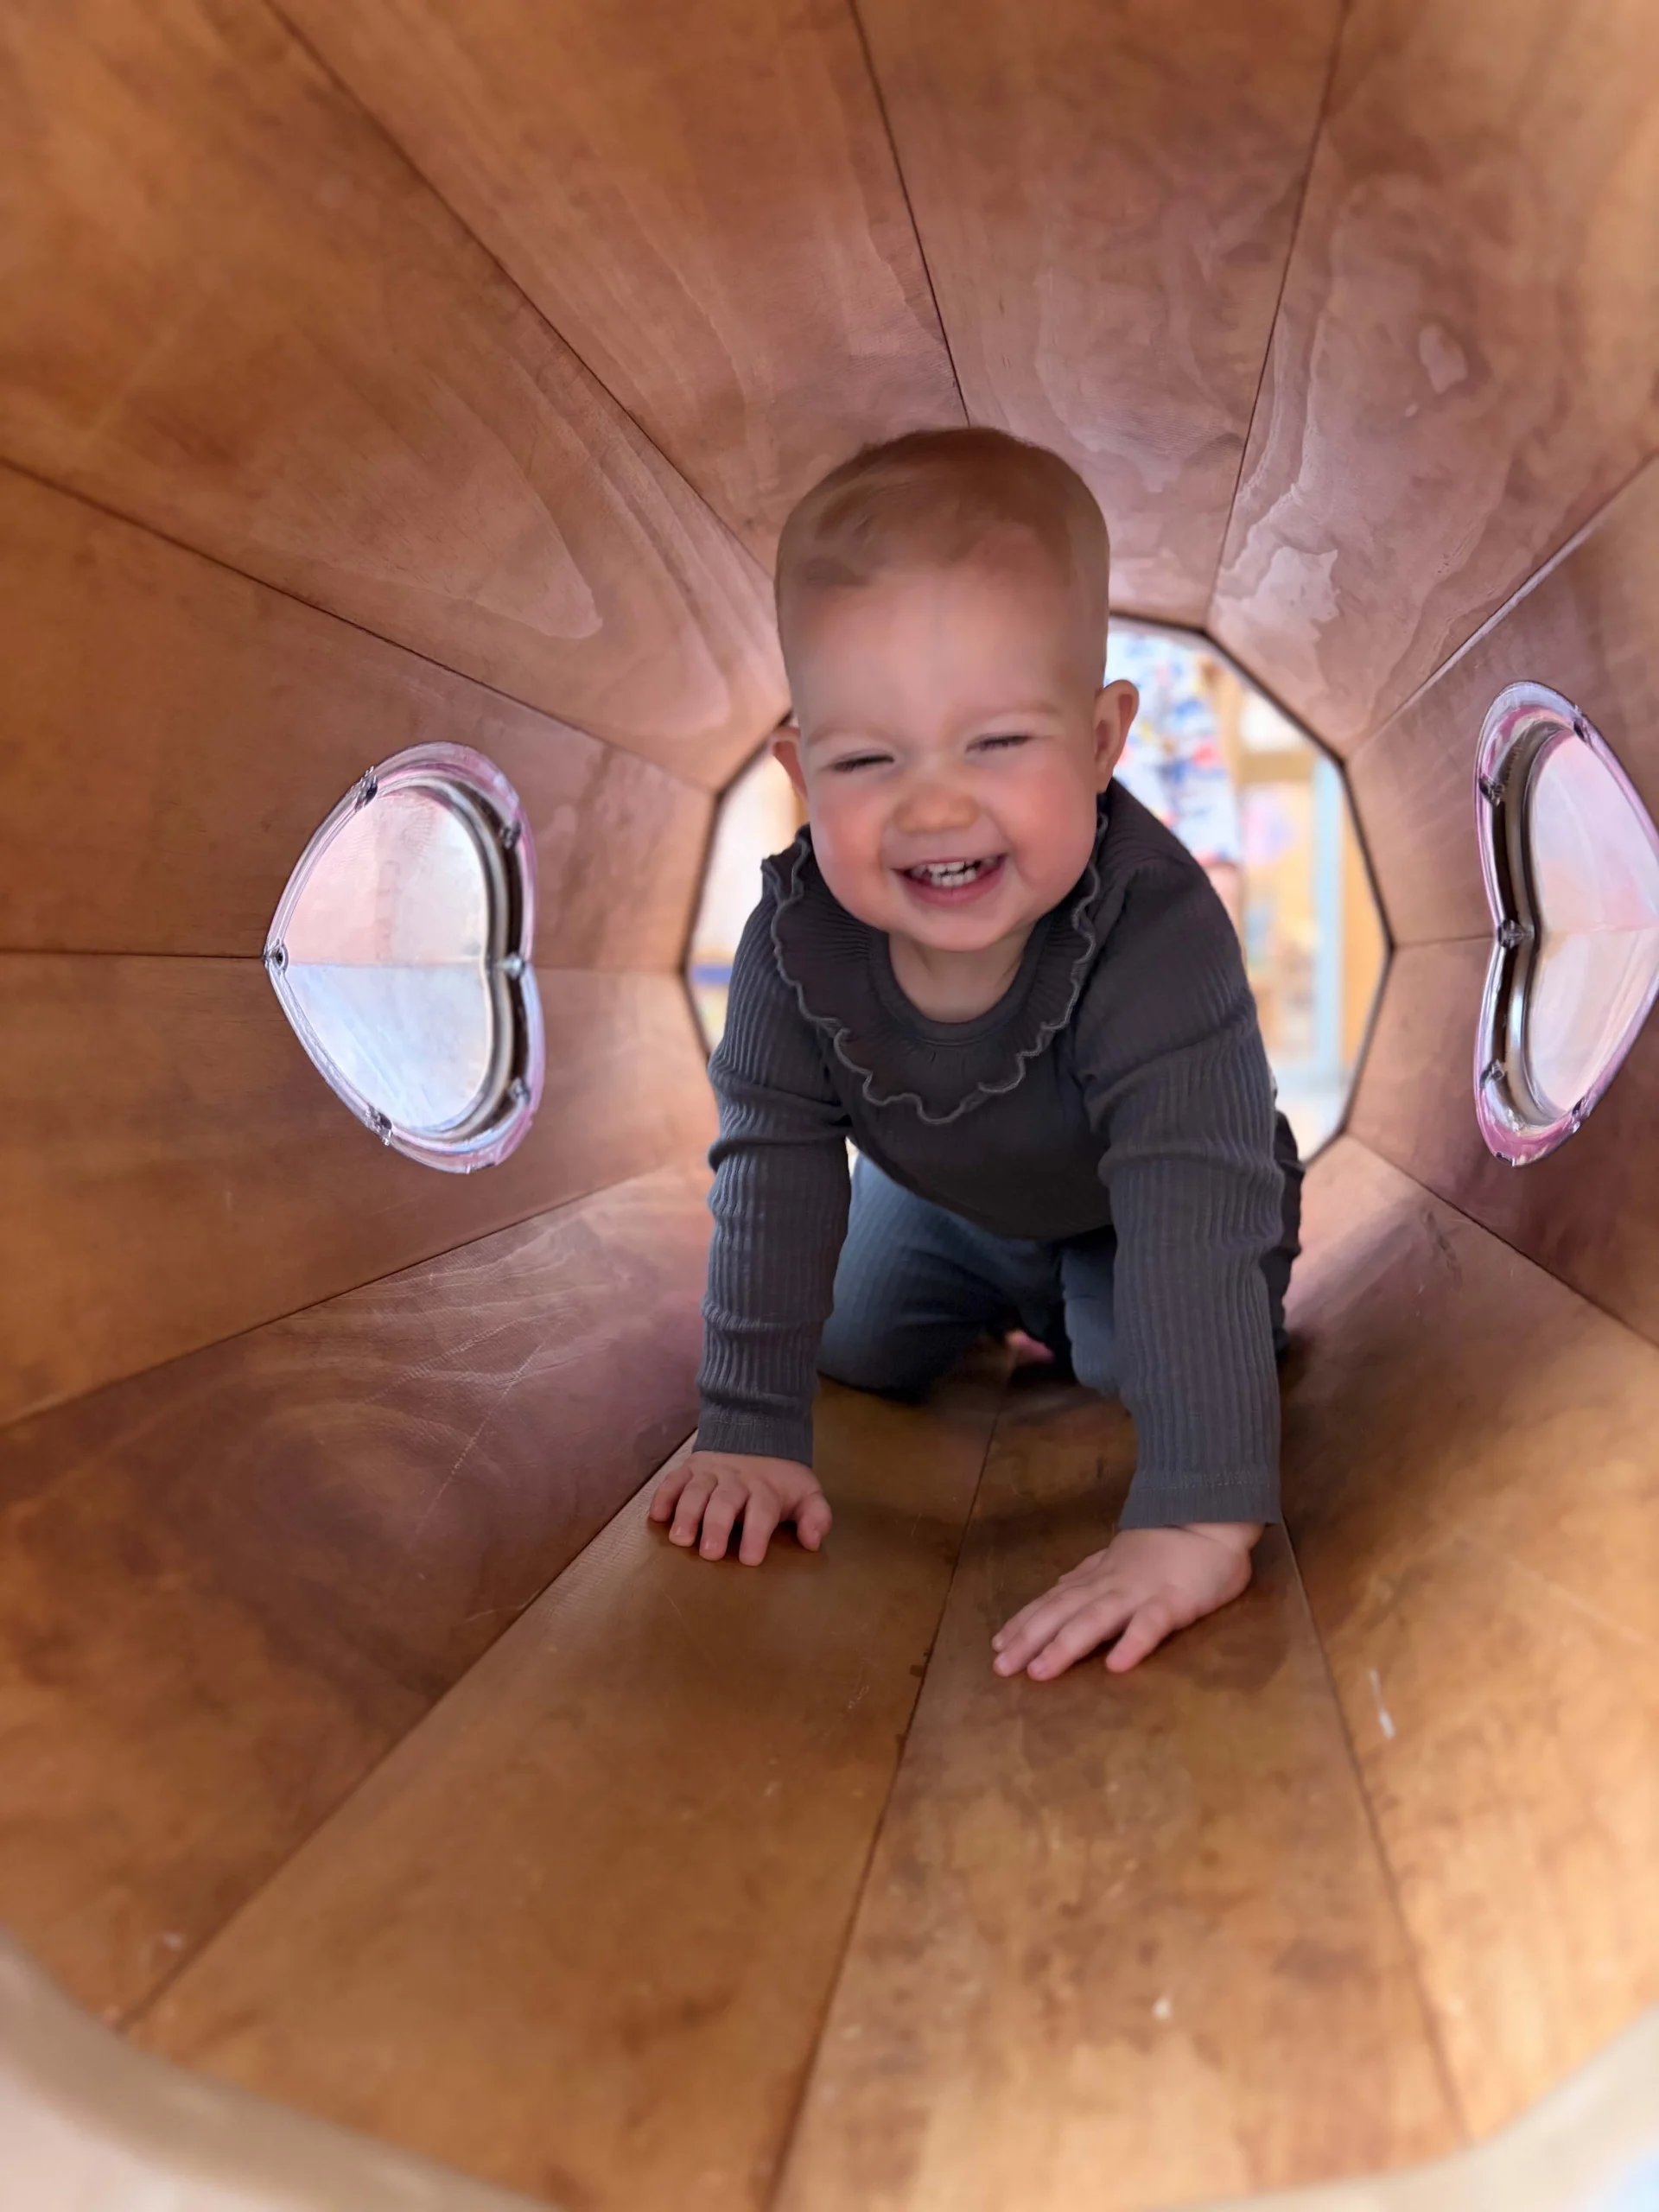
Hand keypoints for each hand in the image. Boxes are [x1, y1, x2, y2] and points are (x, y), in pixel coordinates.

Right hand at [648, 1448, 830, 1565]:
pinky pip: (674, 1480)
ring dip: (687, 1513)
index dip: (756, 1534)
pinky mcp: (689, 1469)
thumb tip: (813, 1541)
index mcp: (766, 1489)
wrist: (757, 1437)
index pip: (762, 1511)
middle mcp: (736, 1480)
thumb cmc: (780, 1483)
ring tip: (681, 1539)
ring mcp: (710, 1473)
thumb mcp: (807, 1495)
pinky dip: (664, 1496)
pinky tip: (657, 1516)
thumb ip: (816, 1516)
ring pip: (696, 1491)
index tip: (750, 1558)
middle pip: (725, 1501)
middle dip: (717, 1526)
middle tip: (710, 1553)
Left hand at [991, 1522, 1259, 1679]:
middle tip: (1001, 1667)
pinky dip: (1133, 1643)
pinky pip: (1152, 1624)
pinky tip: (1116, 1666)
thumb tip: (1057, 1590)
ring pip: (1096, 1619)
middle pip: (1062, 1612)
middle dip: (1029, 1639)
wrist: (1210, 1517)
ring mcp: (1140, 1592)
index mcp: (1097, 1577)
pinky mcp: (1175, 1601)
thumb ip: (1089, 1576)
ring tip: (1040, 1671)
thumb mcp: (1117, 1558)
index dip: (1024, 1622)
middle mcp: (1109, 1584)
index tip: (997, 1645)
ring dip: (1065, 1645)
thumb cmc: (1167, 1544)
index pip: (1053, 1601)